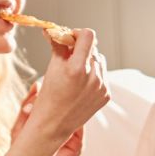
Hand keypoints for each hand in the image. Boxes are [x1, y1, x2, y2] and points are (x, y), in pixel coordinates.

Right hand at [28, 29, 109, 145]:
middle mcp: (93, 77)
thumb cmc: (48, 96)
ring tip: (75, 73)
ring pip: (99, 60)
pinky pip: (102, 75)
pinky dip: (93, 75)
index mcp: (77, 68)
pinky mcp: (106, 94)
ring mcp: (102, 86)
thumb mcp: (51, 67)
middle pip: (93, 48)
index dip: (78, 34)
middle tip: (69, 56)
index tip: (70, 39)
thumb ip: (58, 46)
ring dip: (88, 61)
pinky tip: (81, 85)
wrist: (53, 125)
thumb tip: (54, 30)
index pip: (88, 36)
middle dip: (81, 48)